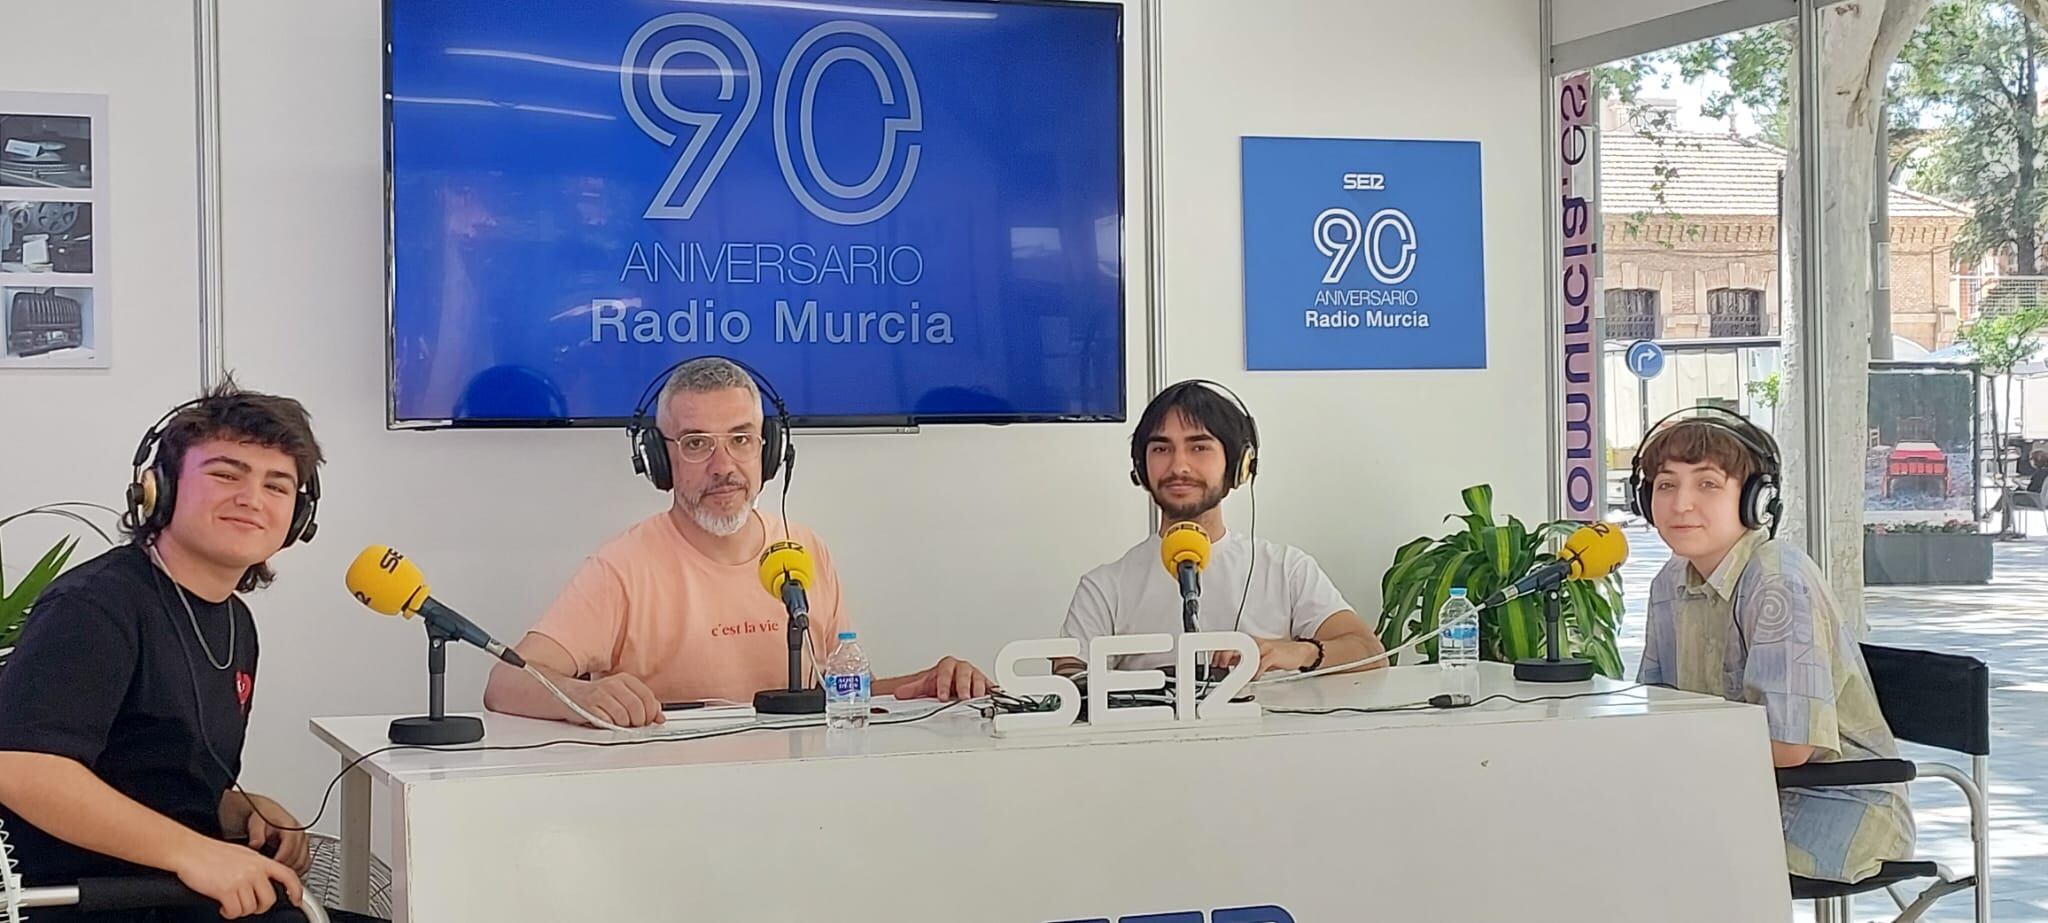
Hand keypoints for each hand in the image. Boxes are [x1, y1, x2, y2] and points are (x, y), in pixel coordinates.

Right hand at [172, 836, 301, 918]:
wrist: (189, 850)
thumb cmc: (210, 852)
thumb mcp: (242, 855)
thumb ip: (255, 867)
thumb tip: (262, 882)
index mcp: (260, 861)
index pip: (288, 875)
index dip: (296, 890)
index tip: (296, 900)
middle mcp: (254, 870)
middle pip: (269, 899)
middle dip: (258, 907)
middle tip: (247, 904)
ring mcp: (241, 880)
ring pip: (251, 908)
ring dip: (240, 910)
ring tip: (231, 902)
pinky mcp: (226, 890)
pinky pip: (235, 911)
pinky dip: (229, 913)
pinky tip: (223, 906)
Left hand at [222, 792, 308, 874]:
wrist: (267, 813)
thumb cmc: (262, 818)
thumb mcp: (256, 823)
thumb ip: (256, 834)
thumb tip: (256, 844)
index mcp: (290, 827)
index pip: (289, 849)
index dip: (280, 861)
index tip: (270, 868)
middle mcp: (300, 834)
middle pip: (298, 858)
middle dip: (285, 868)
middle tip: (272, 874)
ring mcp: (304, 841)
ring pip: (304, 862)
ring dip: (292, 870)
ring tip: (279, 874)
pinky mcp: (304, 847)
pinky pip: (306, 862)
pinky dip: (298, 869)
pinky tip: (287, 872)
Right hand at [567, 673, 664, 727]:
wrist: (566, 694)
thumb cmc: (596, 698)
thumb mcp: (622, 696)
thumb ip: (643, 705)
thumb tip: (660, 718)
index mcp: (625, 679)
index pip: (648, 697)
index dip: (651, 713)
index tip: (648, 721)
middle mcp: (613, 684)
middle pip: (637, 708)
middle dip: (638, 722)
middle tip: (633, 726)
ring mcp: (600, 694)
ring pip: (623, 716)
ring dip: (623, 726)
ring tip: (618, 724)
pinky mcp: (588, 706)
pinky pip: (607, 721)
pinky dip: (610, 727)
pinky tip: (607, 723)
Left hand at [896, 657, 990, 700]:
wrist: (947, 683)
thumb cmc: (939, 681)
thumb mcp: (925, 685)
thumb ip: (912, 689)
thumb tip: (899, 692)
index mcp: (947, 666)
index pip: (946, 671)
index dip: (944, 683)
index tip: (942, 696)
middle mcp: (962, 669)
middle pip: (965, 673)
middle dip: (964, 685)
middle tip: (963, 697)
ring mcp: (974, 676)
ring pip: (978, 678)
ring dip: (978, 689)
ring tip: (977, 698)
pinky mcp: (983, 684)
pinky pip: (989, 686)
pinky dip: (991, 692)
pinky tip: (991, 698)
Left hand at [1212, 638, 1314, 673]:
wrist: (1299, 652)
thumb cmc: (1278, 655)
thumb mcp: (1258, 657)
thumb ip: (1244, 660)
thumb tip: (1227, 664)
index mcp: (1251, 642)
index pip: (1231, 644)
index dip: (1219, 654)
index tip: (1214, 663)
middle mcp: (1256, 642)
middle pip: (1235, 647)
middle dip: (1224, 657)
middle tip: (1219, 667)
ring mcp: (1264, 647)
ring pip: (1247, 655)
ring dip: (1239, 667)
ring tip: (1235, 675)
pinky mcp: (1273, 654)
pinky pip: (1261, 664)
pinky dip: (1256, 673)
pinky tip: (1254, 677)